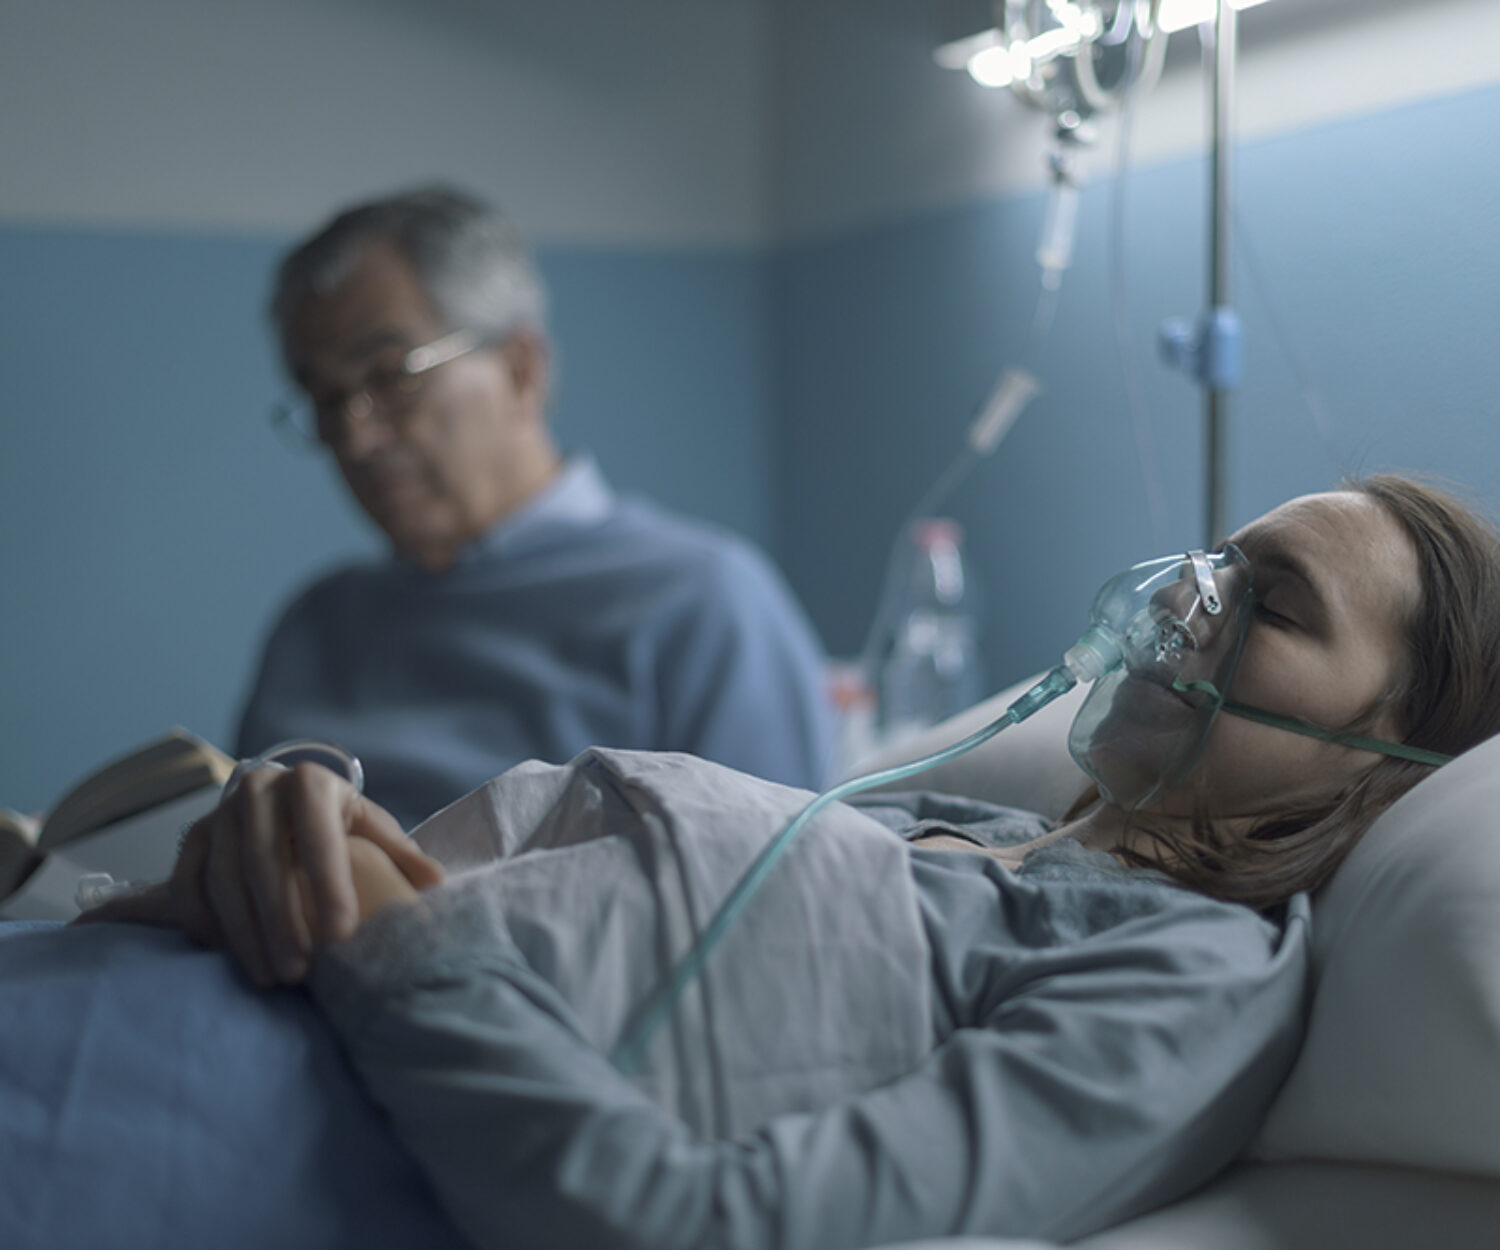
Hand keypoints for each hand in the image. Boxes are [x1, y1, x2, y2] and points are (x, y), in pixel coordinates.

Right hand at [80, 763, 442, 986]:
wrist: (284, 799)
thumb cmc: (338, 822)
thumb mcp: (371, 826)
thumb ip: (400, 853)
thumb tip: (435, 884)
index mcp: (311, 784)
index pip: (318, 837)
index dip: (329, 887)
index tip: (341, 937)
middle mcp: (259, 788)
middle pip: (263, 862)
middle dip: (282, 922)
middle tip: (300, 972)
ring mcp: (219, 812)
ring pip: (222, 878)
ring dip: (244, 933)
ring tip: (271, 977)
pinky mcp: (192, 838)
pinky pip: (187, 885)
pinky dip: (205, 923)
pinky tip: (231, 956)